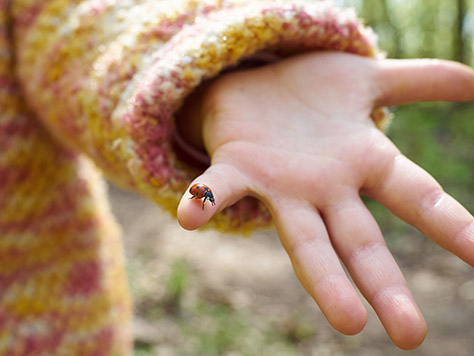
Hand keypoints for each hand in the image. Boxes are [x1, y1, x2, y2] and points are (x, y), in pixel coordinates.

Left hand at [177, 52, 473, 348]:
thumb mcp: (366, 81)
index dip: (451, 224)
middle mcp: (323, 188)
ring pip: (302, 237)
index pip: (415, 196)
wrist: (250, 84)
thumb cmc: (309, 94)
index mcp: (360, 164)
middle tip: (411, 336)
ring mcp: (278, 184)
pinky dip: (205, 201)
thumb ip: (420, 81)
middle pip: (359, 241)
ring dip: (320, 278)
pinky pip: (219, 186)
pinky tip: (191, 217)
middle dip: (383, 286)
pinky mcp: (236, 166)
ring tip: (348, 323)